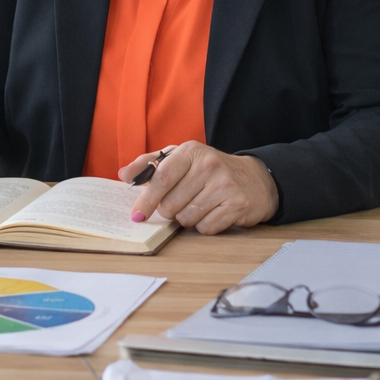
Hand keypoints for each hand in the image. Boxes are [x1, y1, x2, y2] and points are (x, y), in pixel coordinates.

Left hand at [118, 141, 278, 232]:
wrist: (255, 179)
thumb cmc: (210, 170)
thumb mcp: (182, 158)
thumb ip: (151, 165)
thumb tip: (124, 175)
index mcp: (191, 151)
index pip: (161, 178)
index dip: (145, 200)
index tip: (136, 215)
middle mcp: (209, 165)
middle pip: (171, 204)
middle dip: (170, 210)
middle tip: (181, 202)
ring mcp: (224, 185)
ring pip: (186, 218)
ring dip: (187, 218)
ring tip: (199, 205)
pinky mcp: (237, 205)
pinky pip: (205, 228)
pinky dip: (205, 226)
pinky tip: (213, 213)